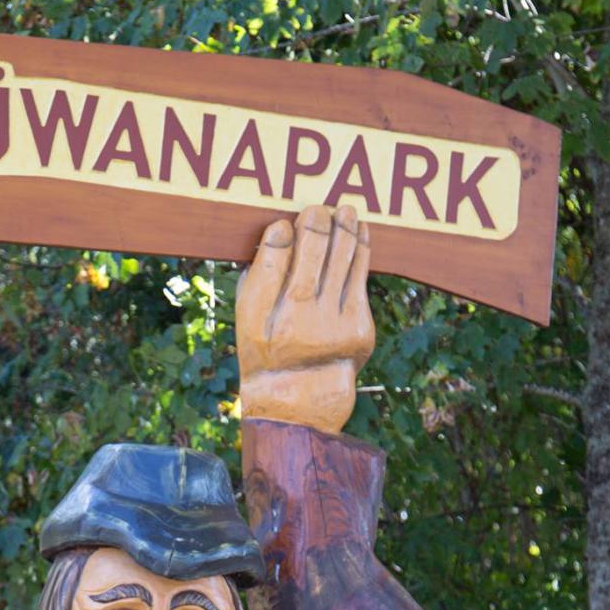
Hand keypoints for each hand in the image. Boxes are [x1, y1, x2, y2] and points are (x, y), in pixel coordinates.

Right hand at [236, 204, 373, 433]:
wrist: (299, 400)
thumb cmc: (268, 349)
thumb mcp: (247, 319)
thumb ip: (257, 277)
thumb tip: (278, 232)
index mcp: (260, 318)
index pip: (274, 255)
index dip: (282, 232)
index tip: (284, 225)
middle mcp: (296, 321)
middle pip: (312, 250)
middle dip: (316, 221)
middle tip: (317, 209)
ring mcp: (332, 324)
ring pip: (342, 257)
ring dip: (344, 227)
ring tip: (344, 209)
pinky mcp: (358, 328)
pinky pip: (361, 275)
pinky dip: (362, 248)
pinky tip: (360, 231)